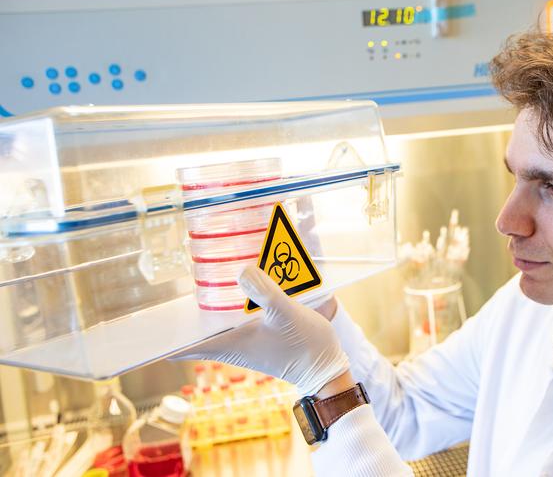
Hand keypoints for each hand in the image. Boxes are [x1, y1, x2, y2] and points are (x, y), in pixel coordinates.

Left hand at [173, 265, 349, 396]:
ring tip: (197, 274)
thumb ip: (265, 292)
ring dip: (211, 299)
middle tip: (164, 286)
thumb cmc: (306, 348)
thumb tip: (241, 271)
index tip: (138, 331)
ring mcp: (245, 337)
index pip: (185, 344)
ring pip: (217, 317)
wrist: (329, 368)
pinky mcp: (259, 332)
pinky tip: (241, 280)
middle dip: (183, 309)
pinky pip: (237, 314)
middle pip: (197, 326)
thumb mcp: (287, 315)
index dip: (160, 339)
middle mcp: (232, 342)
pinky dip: (235, 299)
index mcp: (231, 342)